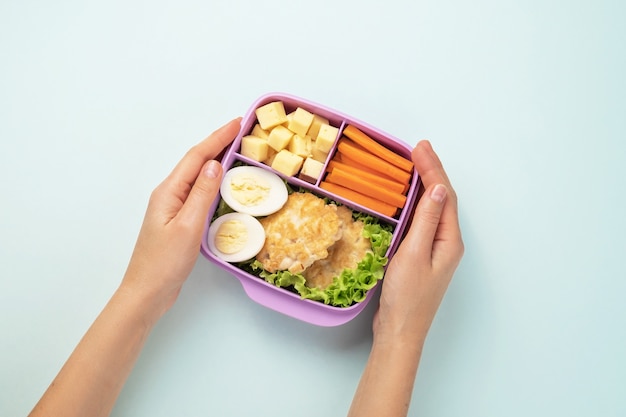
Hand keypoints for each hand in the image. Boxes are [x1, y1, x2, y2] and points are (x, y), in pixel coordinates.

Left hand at [120, 118, 240, 316]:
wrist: (147, 292)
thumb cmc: (165, 263)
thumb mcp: (188, 227)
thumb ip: (201, 194)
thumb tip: (215, 164)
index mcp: (169, 192)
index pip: (197, 157)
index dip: (218, 138)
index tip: (237, 123)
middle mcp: (169, 194)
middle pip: (195, 162)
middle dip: (218, 143)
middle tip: (241, 131)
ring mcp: (172, 207)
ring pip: (197, 176)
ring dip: (216, 160)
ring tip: (236, 150)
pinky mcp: (178, 220)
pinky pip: (198, 192)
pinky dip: (213, 182)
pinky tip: (223, 183)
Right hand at [373, 140, 463, 343]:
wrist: (400, 330)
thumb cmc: (407, 297)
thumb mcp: (414, 254)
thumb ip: (426, 221)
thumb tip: (437, 189)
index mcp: (449, 240)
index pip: (444, 196)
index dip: (433, 169)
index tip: (419, 148)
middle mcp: (446, 242)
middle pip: (442, 199)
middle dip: (431, 172)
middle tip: (418, 148)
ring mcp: (435, 250)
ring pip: (433, 209)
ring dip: (424, 185)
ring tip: (414, 164)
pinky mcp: (421, 256)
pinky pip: (422, 221)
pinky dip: (415, 204)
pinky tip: (407, 198)